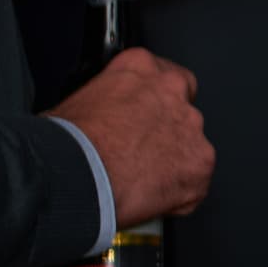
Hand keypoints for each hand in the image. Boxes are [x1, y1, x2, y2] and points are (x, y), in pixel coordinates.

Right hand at [54, 47, 213, 223]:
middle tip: (140, 150)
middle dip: (165, 130)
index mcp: (140, 68)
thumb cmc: (67, 144)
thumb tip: (92, 121)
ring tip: (139, 180)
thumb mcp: (73, 106)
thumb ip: (100, 105)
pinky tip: (150, 198)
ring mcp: (191, 128)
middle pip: (180, 109)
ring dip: (172, 161)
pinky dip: (178, 192)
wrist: (75, 176)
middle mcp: (172, 91)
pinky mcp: (200, 164)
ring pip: (190, 146)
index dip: (152, 100)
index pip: (160, 75)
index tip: (142, 115)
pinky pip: (194, 181)